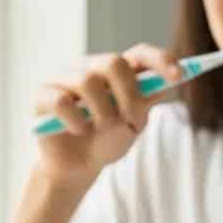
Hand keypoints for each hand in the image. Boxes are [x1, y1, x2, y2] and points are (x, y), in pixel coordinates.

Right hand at [32, 44, 182, 187]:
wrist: (76, 168)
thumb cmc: (105, 143)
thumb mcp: (132, 126)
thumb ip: (144, 104)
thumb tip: (162, 85)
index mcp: (116, 72)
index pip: (140, 54)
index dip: (161, 60)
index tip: (180, 77)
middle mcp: (89, 67)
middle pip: (114, 62)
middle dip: (129, 95)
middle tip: (130, 121)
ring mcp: (63, 78)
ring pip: (88, 81)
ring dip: (103, 113)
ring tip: (101, 130)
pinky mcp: (42, 95)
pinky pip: (62, 101)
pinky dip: (75, 121)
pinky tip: (78, 132)